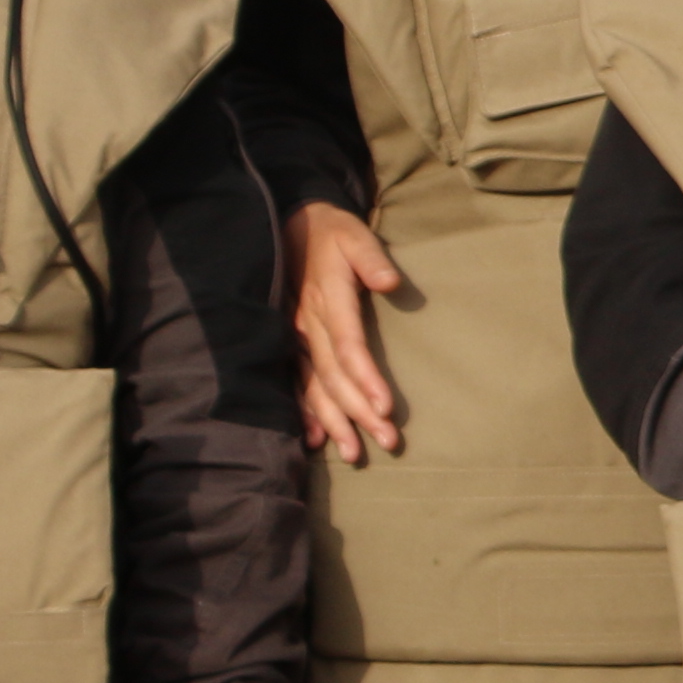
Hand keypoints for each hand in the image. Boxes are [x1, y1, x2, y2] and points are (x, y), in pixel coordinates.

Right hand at [290, 206, 405, 463]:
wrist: (292, 228)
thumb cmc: (332, 234)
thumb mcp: (354, 235)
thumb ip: (372, 258)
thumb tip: (391, 282)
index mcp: (327, 301)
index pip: (349, 347)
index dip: (366, 379)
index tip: (385, 408)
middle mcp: (308, 326)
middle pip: (335, 378)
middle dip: (359, 413)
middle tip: (386, 443)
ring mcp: (297, 338)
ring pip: (315, 388)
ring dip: (335, 422)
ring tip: (355, 454)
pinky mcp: (292, 343)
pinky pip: (297, 384)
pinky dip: (305, 413)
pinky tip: (315, 440)